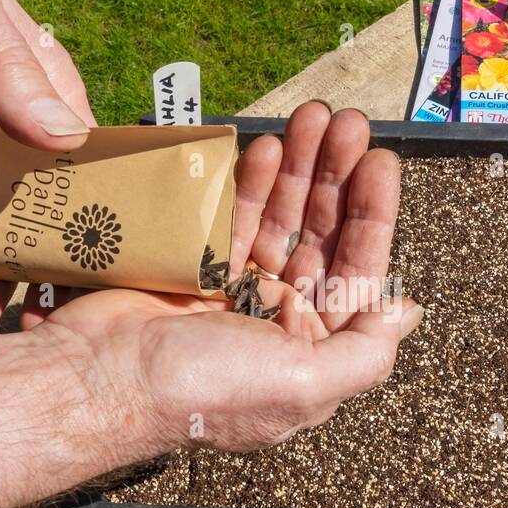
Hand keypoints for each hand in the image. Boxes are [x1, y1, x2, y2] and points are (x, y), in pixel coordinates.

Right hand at [34, 102, 423, 454]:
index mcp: (312, 353)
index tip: (379, 161)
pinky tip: (267, 147)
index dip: (372, 215)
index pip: (357, 272)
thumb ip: (366, 352)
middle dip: (336, 178)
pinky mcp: (193, 270)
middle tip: (346, 123)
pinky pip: (232, 218)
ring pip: (280, 219)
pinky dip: (251, 182)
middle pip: (321, 237)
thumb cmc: (204, 390)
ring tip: (313, 117)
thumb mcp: (304, 384)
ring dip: (299, 169)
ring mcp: (235, 294)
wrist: (99, 381)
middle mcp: (278, 323)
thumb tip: (408, 313)